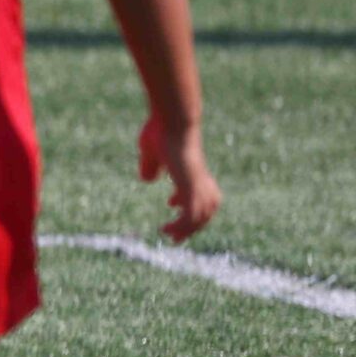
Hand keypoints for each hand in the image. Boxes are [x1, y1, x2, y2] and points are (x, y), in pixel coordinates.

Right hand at [138, 115, 220, 242]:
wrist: (174, 120)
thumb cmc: (161, 129)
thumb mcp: (151, 151)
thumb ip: (150, 165)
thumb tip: (148, 179)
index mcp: (194, 169)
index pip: (201, 192)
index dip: (187, 201)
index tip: (170, 203)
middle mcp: (200, 179)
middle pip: (206, 209)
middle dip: (193, 224)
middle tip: (178, 236)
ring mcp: (197, 183)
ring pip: (201, 216)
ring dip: (187, 229)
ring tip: (172, 236)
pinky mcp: (191, 187)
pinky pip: (191, 215)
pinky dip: (182, 227)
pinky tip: (169, 230)